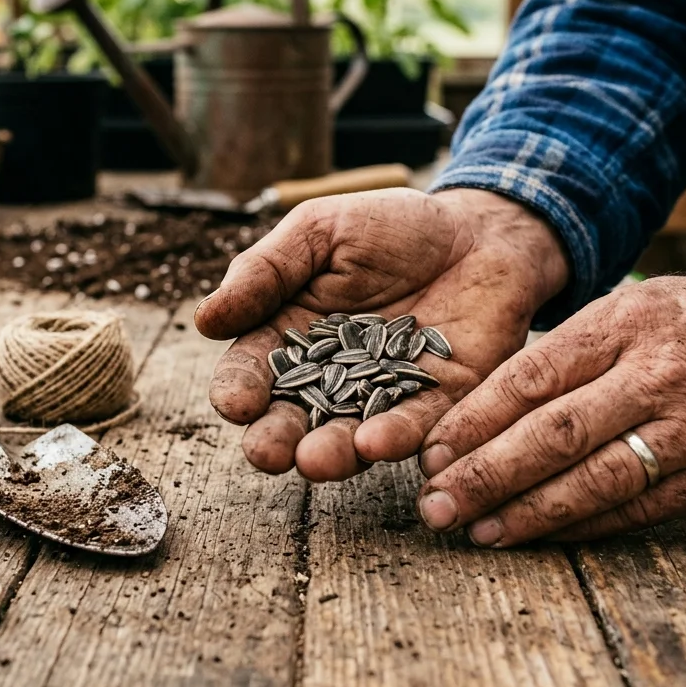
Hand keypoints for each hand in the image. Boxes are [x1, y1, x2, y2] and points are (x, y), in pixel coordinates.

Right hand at [194, 187, 567, 481]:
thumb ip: (266, 271)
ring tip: (314, 460)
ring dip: (329, 453)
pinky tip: (375, 442)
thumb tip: (206, 319)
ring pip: (348, 436)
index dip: (238, 390)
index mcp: (289, 335)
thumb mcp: (319, 231)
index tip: (236, 402)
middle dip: (274, 440)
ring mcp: (383, 396)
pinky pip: (415, 426)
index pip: (251, 372)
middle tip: (268, 452)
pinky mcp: (439, 403)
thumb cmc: (392, 227)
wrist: (479, 230)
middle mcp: (329, 378)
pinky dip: (394, 438)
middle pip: (290, 419)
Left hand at [416, 270, 685, 545]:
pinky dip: (580, 526)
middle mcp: (657, 374)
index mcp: (629, 321)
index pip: (534, 375)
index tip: (431, 449)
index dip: (476, 418)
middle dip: (485, 472)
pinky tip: (535, 534)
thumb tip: (489, 399)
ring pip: (593, 479)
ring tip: (474, 529)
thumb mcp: (644, 303)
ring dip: (526, 511)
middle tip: (434, 502)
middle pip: (554, 432)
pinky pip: (635, 509)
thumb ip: (576, 346)